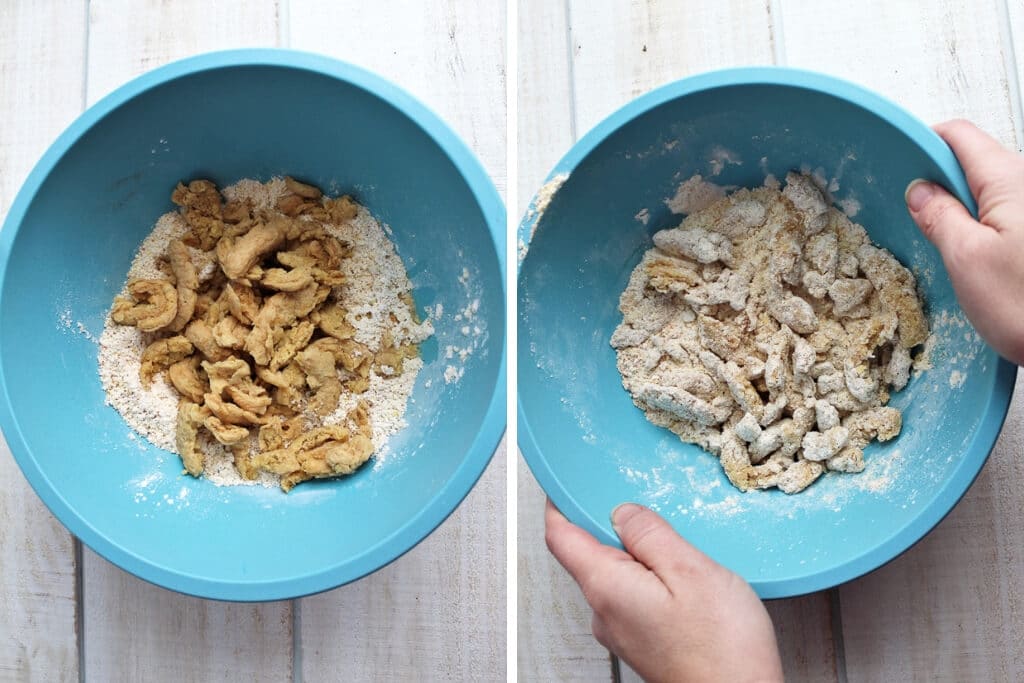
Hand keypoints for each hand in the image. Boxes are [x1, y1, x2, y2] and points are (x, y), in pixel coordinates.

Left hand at [545, 499, 782, 682]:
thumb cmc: (721, 649)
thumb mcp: (690, 570)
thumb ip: (650, 534)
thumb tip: (623, 511)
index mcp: (605, 586)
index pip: (560, 535)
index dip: (560, 502)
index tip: (569, 479)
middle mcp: (604, 612)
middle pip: (587, 553)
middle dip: (607, 523)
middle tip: (641, 502)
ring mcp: (622, 630)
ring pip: (614, 574)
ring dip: (634, 551)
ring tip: (672, 540)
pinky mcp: (644, 641)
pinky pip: (634, 595)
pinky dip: (649, 576)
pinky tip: (680, 575)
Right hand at [905, 119, 1023, 363]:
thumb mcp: (967, 259)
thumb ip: (939, 217)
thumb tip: (920, 190)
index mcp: (1009, 178)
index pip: (959, 135)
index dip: (924, 146)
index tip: (900, 173)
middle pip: (976, 162)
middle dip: (942, 184)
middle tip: (918, 219)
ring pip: (991, 192)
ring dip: (963, 210)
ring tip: (945, 244)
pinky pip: (1007, 215)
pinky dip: (984, 227)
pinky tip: (976, 258)